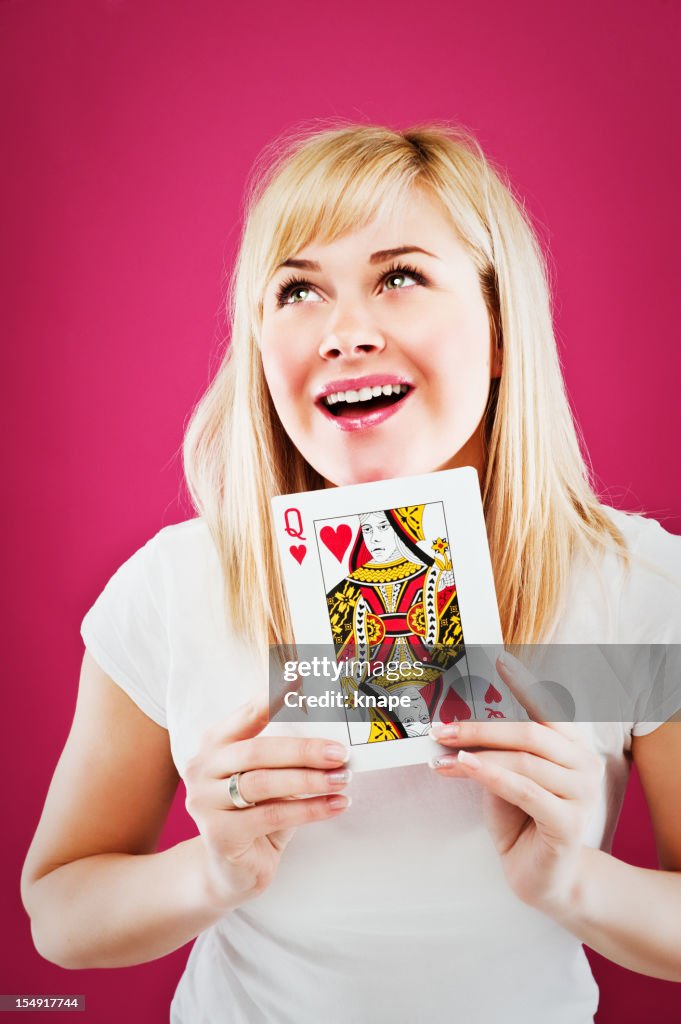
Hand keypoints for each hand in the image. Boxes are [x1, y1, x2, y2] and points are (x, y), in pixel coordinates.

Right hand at [185, 700, 350, 910]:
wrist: (232, 870)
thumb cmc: (258, 813)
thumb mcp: (271, 778)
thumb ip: (287, 756)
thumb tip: (333, 737)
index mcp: (216, 743)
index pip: (247, 714)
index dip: (273, 697)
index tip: (302, 679)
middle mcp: (203, 768)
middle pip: (257, 751)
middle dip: (304, 750)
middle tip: (340, 752)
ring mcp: (204, 802)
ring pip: (263, 783)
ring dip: (309, 780)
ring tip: (342, 779)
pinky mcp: (218, 835)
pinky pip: (271, 816)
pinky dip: (309, 809)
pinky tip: (335, 805)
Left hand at [430, 653, 604, 916]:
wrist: (543, 879)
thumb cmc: (522, 821)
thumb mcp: (504, 777)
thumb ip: (493, 751)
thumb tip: (456, 725)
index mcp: (572, 745)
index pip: (549, 707)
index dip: (525, 683)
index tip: (499, 660)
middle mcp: (584, 763)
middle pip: (530, 733)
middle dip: (481, 728)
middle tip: (441, 727)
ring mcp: (581, 794)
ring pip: (524, 761)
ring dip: (477, 754)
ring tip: (441, 754)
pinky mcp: (568, 823)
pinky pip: (525, 790)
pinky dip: (491, 775)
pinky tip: (464, 767)